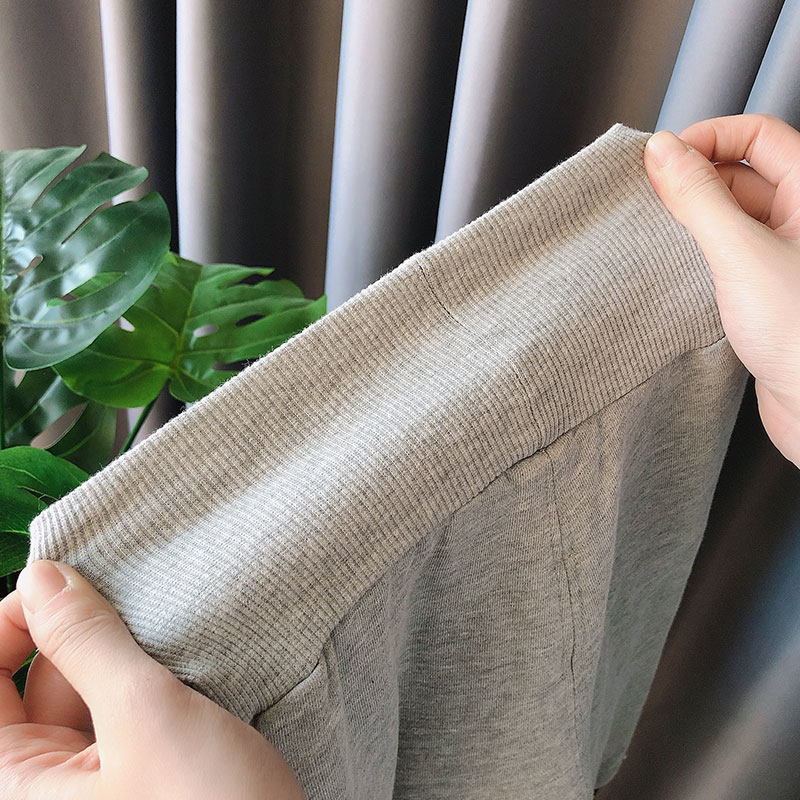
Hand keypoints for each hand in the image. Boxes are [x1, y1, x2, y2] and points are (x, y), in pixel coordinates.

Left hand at [0, 559, 305, 798]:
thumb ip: (89, 642)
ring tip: (165, 638)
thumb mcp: (148, 717)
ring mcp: (87, 784)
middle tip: (132, 603)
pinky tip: (178, 666)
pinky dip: (142, 678)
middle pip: (30, 682)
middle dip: (78, 634)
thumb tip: (42, 578)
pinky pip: (116, 711)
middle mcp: (41, 788)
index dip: (12, 622)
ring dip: (119, 655)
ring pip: (80, 691)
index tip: (65, 583)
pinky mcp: (129, 778)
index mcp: (14, 788)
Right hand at [643, 112, 799, 467]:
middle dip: (693, 179)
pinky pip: (726, 253)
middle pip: (740, 172)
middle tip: (651, 197)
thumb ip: (699, 198)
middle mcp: (799, 219)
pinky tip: (675, 267)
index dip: (709, 136)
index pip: (758, 133)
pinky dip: (698, 254)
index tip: (663, 156)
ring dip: (691, 219)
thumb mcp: (740, 253)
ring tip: (659, 234)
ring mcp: (782, 254)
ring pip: (730, 215)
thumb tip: (663, 151)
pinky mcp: (764, 288)